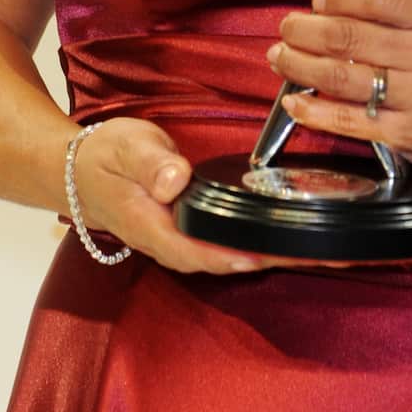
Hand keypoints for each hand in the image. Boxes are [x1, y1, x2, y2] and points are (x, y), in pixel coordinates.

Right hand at [69, 117, 376, 275]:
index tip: (272, 256)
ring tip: (330, 253)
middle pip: (228, 262)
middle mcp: (171, 244)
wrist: (80, 173)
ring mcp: (183, 243)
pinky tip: (296, 243)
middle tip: (331, 256)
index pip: (200, 251)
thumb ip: (151, 165)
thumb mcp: (124, 148)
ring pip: (235, 259)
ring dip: (279, 257)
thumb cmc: (104, 157)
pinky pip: (232, 247)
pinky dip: (266, 247)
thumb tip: (175, 180)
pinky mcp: (193, 234)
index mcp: (153, 228)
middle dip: (278, 261)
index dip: (237, 257)